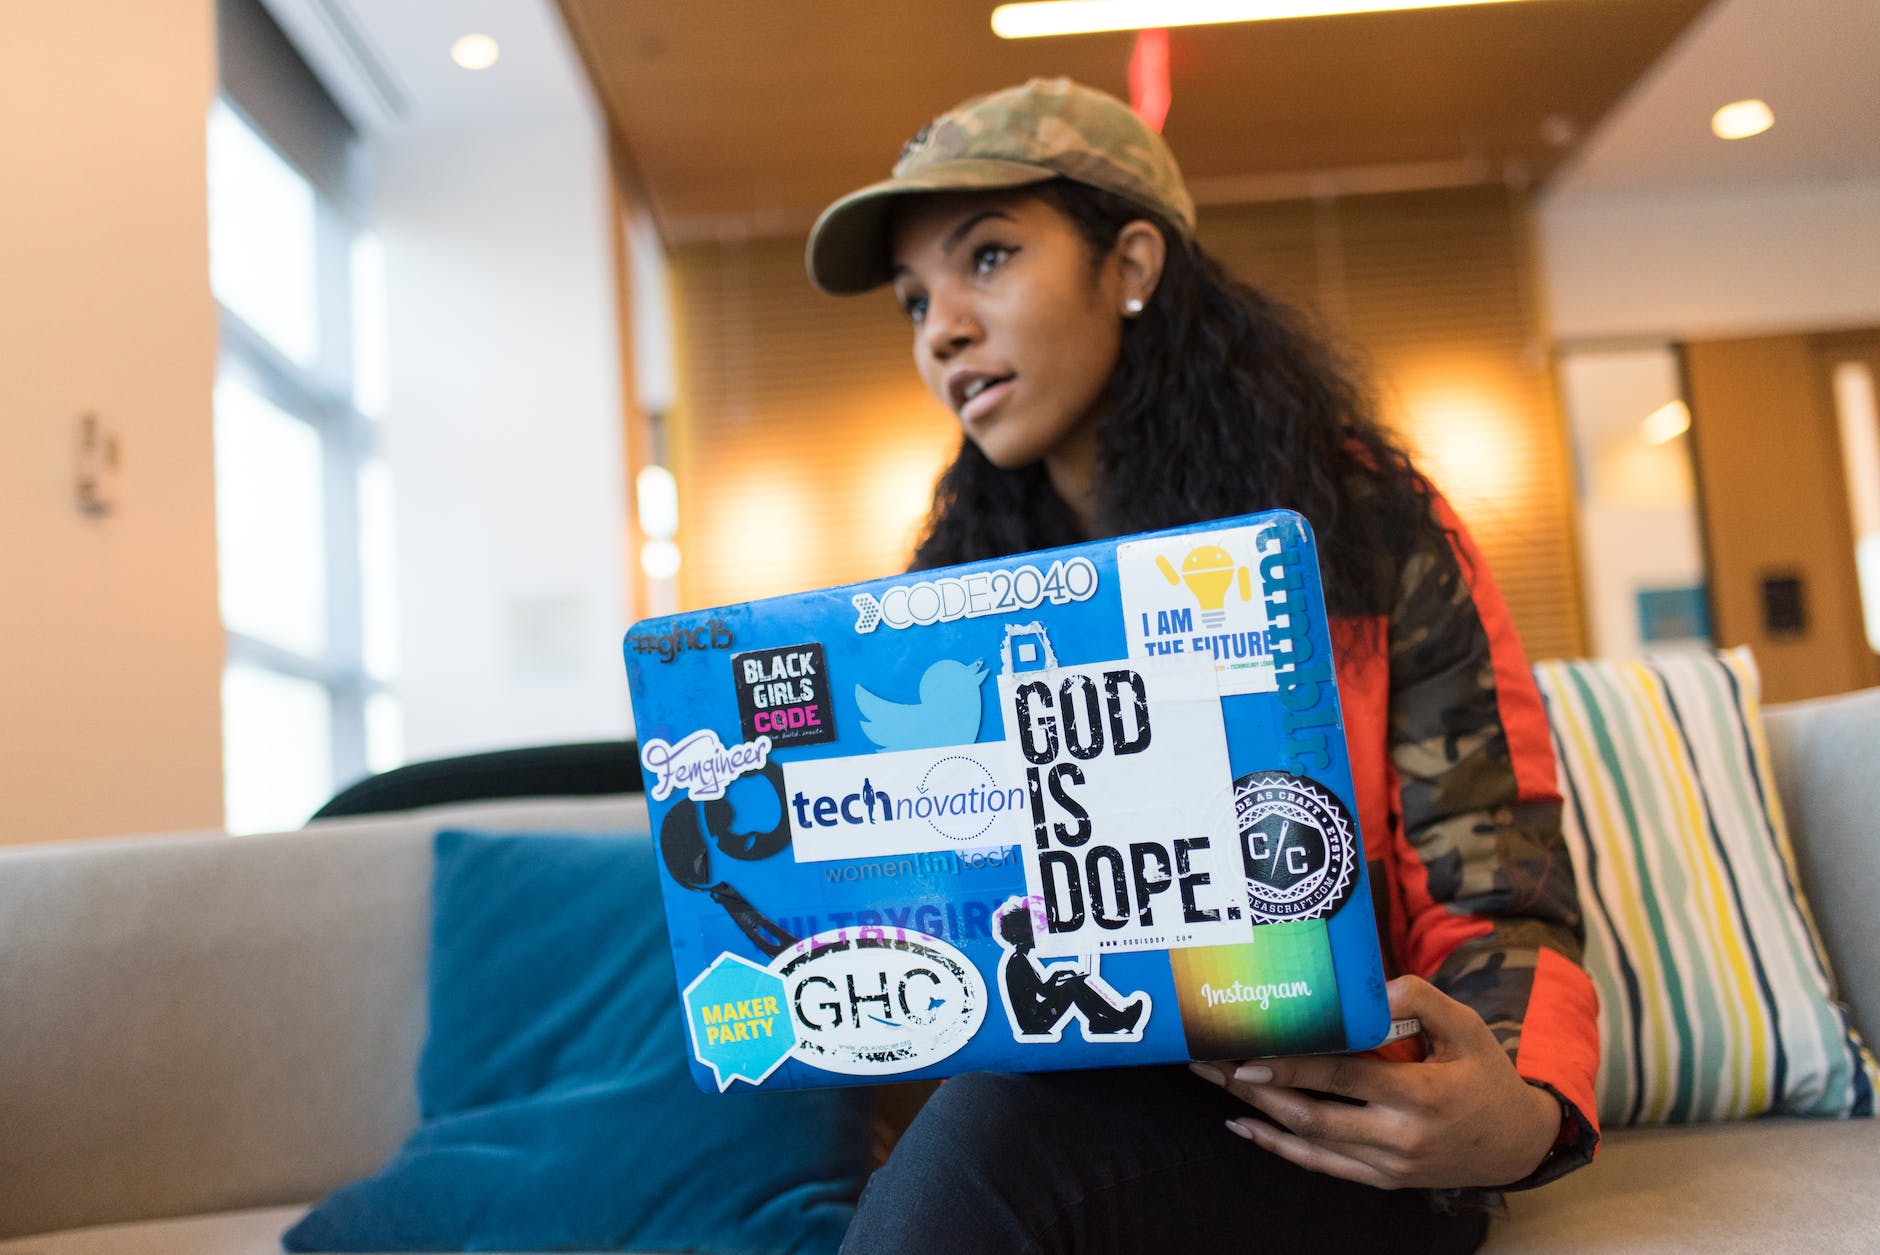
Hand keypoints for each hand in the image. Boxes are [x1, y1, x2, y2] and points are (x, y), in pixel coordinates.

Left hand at [1190, 975, 1560, 1190]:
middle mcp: (1401, 1136)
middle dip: (1257, 1090)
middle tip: (1212, 1064)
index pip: (1343, 1079)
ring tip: (1217, 1085)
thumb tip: (1373, 987)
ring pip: (1311, 1143)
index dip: (1293, 1067)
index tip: (1247, 1055)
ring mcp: (1389, 1164)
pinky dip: (1280, 1149)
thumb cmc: (1487, 1075)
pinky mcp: (1383, 1179)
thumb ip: (1421, 1000)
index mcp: (1422, 1096)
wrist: (1518, 1144)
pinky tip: (1245, 1128)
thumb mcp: (1467, 1027)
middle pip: (1313, 1115)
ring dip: (1258, 1116)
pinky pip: (1322, 1167)